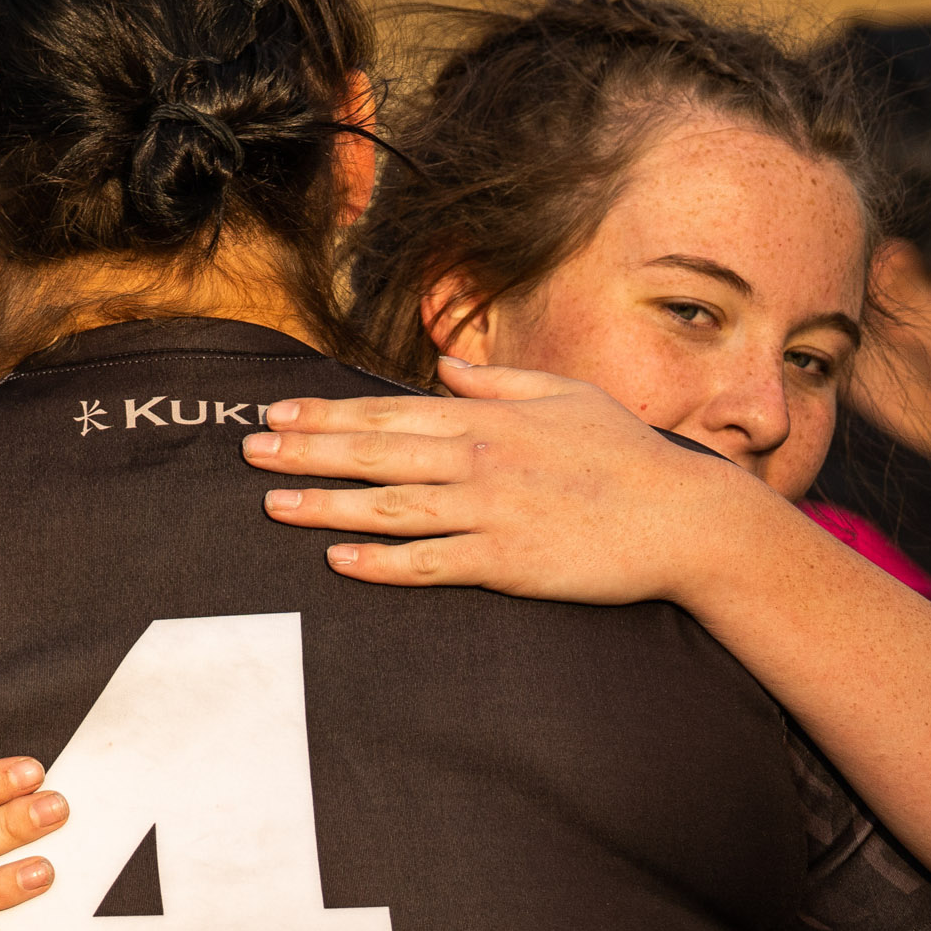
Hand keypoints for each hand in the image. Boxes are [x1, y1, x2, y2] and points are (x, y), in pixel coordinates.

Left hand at [240, 358, 747, 604]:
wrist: (681, 518)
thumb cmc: (626, 454)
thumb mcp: (565, 396)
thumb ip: (498, 381)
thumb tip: (445, 366)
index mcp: (489, 417)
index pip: (389, 411)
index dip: (327, 412)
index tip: (278, 411)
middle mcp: (480, 460)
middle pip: (375, 453)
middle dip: (306, 451)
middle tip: (250, 451)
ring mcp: (490, 513)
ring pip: (390, 507)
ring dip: (326, 506)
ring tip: (273, 505)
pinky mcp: (506, 563)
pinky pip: (431, 564)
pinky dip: (382, 562)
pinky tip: (339, 561)